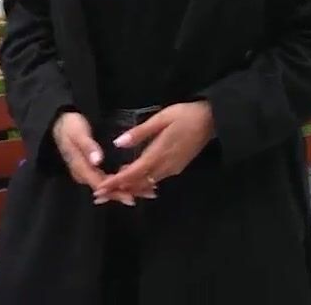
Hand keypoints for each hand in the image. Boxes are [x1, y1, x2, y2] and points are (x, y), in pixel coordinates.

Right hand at [51, 111, 148, 205]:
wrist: (59, 123)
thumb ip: (88, 147)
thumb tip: (98, 161)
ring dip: (127, 188)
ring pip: (109, 185)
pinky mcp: (92, 168)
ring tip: (148, 189)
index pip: (100, 184)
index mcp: (81, 168)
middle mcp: (84, 174)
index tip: (132, 196)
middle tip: (149, 193)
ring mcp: (88, 172)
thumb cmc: (69, 126)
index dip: (116, 191)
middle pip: (107, 189)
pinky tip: (135, 180)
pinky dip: (122, 181)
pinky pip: (108, 179)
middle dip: (127, 192)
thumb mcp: (77, 133)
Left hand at [93, 101, 214, 198]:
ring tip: (111, 190)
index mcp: (159, 154)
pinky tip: (133, 180)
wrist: (212, 120)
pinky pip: (155, 179)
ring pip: (147, 183)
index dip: (116, 182)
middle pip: (138, 183)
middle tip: (99, 195)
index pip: (133, 173)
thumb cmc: (185, 115)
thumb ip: (140, 132)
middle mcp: (165, 166)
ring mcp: (172, 169)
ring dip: (129, 187)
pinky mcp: (176, 167)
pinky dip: (141, 182)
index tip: (100, 189)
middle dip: (118, 190)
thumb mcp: (161, 119)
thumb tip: (118, 143)